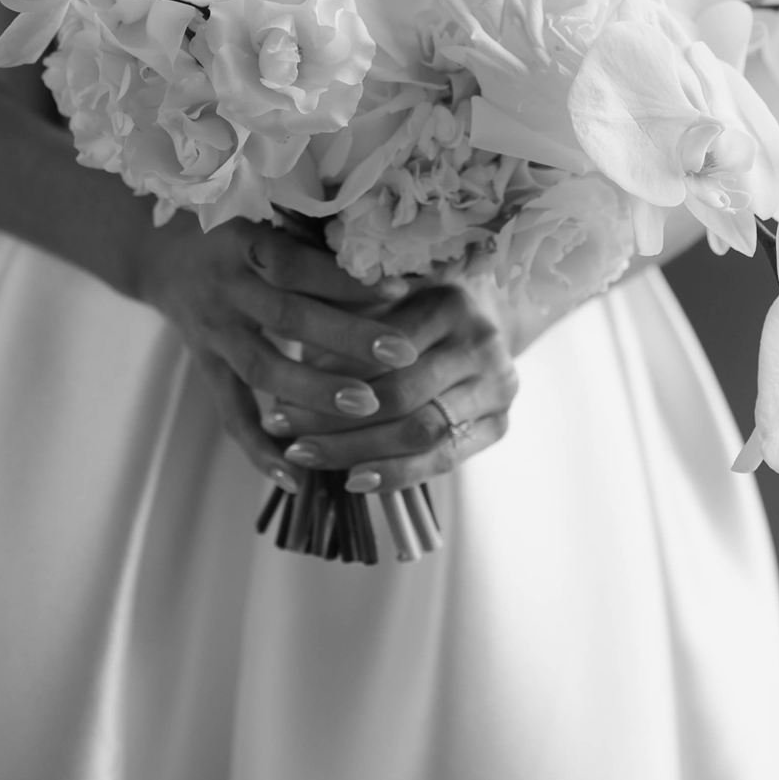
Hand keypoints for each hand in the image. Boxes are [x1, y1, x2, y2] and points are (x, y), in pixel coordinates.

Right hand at [135, 211, 419, 487]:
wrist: (160, 255)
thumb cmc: (237, 232)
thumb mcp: (266, 219)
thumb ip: (315, 239)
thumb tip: (389, 255)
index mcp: (244, 244)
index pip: (296, 265)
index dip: (344, 280)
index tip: (398, 292)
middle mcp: (226, 289)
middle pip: (287, 317)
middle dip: (347, 338)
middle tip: (402, 355)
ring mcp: (213, 333)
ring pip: (263, 369)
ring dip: (314, 392)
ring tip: (367, 407)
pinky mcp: (206, 368)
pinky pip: (231, 413)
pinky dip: (260, 449)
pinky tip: (295, 477)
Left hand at [269, 279, 519, 494]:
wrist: (484, 323)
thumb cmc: (411, 310)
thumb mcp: (379, 299)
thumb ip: (344, 318)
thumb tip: (291, 370)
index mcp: (449, 302)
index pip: (380, 349)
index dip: (328, 374)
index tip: (279, 392)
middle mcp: (481, 343)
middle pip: (399, 394)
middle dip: (334, 418)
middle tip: (283, 430)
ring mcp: (497, 386)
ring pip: (419, 432)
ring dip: (356, 450)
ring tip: (306, 456)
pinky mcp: (500, 424)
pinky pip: (443, 459)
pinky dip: (396, 474)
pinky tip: (354, 480)